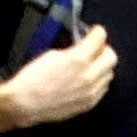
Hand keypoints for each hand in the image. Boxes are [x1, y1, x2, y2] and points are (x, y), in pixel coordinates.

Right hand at [0, 27, 116, 125]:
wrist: (24, 104)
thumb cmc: (32, 80)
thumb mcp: (52, 54)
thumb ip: (72, 49)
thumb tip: (82, 46)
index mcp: (78, 59)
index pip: (100, 38)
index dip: (97, 32)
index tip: (95, 32)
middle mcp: (88, 76)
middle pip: (111, 57)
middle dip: (104, 49)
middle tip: (95, 49)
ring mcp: (90, 92)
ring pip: (109, 74)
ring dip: (102, 67)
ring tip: (90, 65)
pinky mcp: (88, 104)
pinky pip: (103, 89)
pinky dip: (98, 82)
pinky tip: (87, 80)